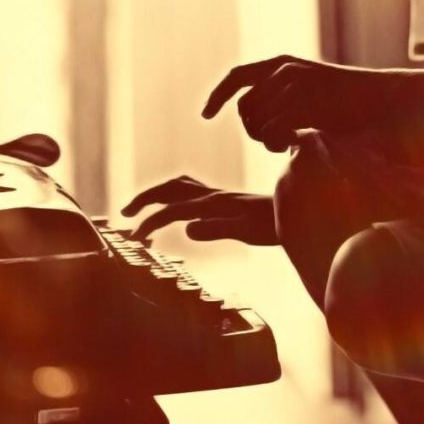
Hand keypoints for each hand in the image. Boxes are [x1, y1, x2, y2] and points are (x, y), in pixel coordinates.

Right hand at [120, 175, 277, 244]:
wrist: (298, 211)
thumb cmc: (275, 225)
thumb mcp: (247, 230)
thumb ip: (217, 228)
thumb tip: (186, 229)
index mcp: (214, 203)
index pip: (173, 210)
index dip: (152, 222)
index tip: (136, 237)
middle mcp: (213, 196)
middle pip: (170, 189)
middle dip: (145, 199)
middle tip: (124, 213)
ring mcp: (219, 196)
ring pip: (179, 187)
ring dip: (156, 195)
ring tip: (140, 208)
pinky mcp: (225, 200)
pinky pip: (191, 192)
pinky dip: (173, 197)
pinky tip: (175, 209)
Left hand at [202, 55, 398, 150]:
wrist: (388, 102)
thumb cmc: (355, 109)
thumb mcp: (315, 98)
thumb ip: (288, 103)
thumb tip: (262, 122)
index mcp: (284, 64)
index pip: (237, 77)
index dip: (218, 96)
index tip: (205, 115)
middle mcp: (284, 69)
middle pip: (244, 107)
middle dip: (252, 129)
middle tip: (276, 141)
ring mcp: (294, 83)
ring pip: (256, 120)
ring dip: (266, 138)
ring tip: (288, 141)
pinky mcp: (302, 99)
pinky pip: (271, 129)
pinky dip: (276, 142)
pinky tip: (295, 141)